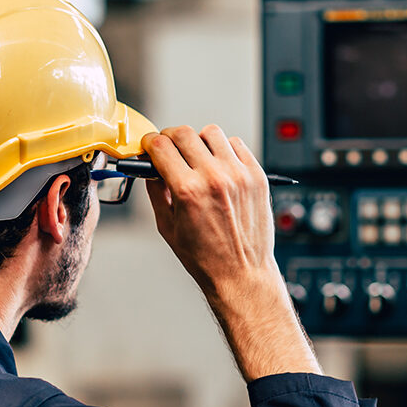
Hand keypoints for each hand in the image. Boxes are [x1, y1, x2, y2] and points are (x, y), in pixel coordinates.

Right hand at [142, 125, 276, 298]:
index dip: (149, 143)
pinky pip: (236, 144)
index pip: (160, 145)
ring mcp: (238, 175)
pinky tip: (220, 167)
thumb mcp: (167, 226)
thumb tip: (151, 169)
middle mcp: (214, 178)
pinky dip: (225, 150)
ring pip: (212, 133)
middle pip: (184, 133)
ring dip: (199, 141)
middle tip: (169, 150)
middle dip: (170, 138)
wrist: (242, 273)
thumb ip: (156, 192)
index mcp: (188, 191)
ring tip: (198, 159)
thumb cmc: (206, 258)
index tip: (150, 146)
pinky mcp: (257, 176)